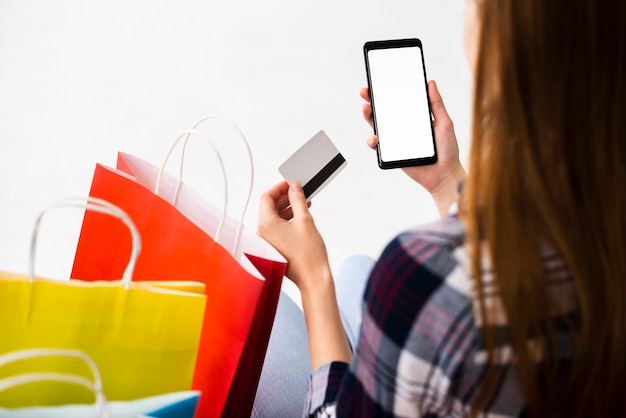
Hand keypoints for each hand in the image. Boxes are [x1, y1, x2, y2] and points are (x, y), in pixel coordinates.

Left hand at [258, 181, 351, 369]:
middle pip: (269, 207)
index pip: (266, 197)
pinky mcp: (273, 248)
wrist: (313, 278)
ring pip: (273, 218)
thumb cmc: (309, 253)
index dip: (279, 188)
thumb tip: (294, 187)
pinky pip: (276, 228)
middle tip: (299, 191)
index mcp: (266, 224)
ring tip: (303, 202)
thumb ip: (298, 200)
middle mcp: (262, 233)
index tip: (291, 183)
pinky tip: (301, 216)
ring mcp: (267, 241)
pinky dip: (287, 220)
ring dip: (287, 208)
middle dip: (284, 197)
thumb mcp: (305, 220)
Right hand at [360, 80, 465, 215]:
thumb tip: (430, 83)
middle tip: (365, 92)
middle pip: (384, 112)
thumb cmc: (448, 150)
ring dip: (368, 117)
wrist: (444, 175)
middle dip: (372, 100)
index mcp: (415, 118)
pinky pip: (378, 146)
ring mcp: (396, 140)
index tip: (379, 81)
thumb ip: (437, 104)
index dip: (388, 92)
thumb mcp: (445, 123)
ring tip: (367, 109)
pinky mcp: (392, 153)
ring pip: (377, 126)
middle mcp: (403, 128)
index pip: (398, 102)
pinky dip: (372, 140)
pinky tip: (375, 137)